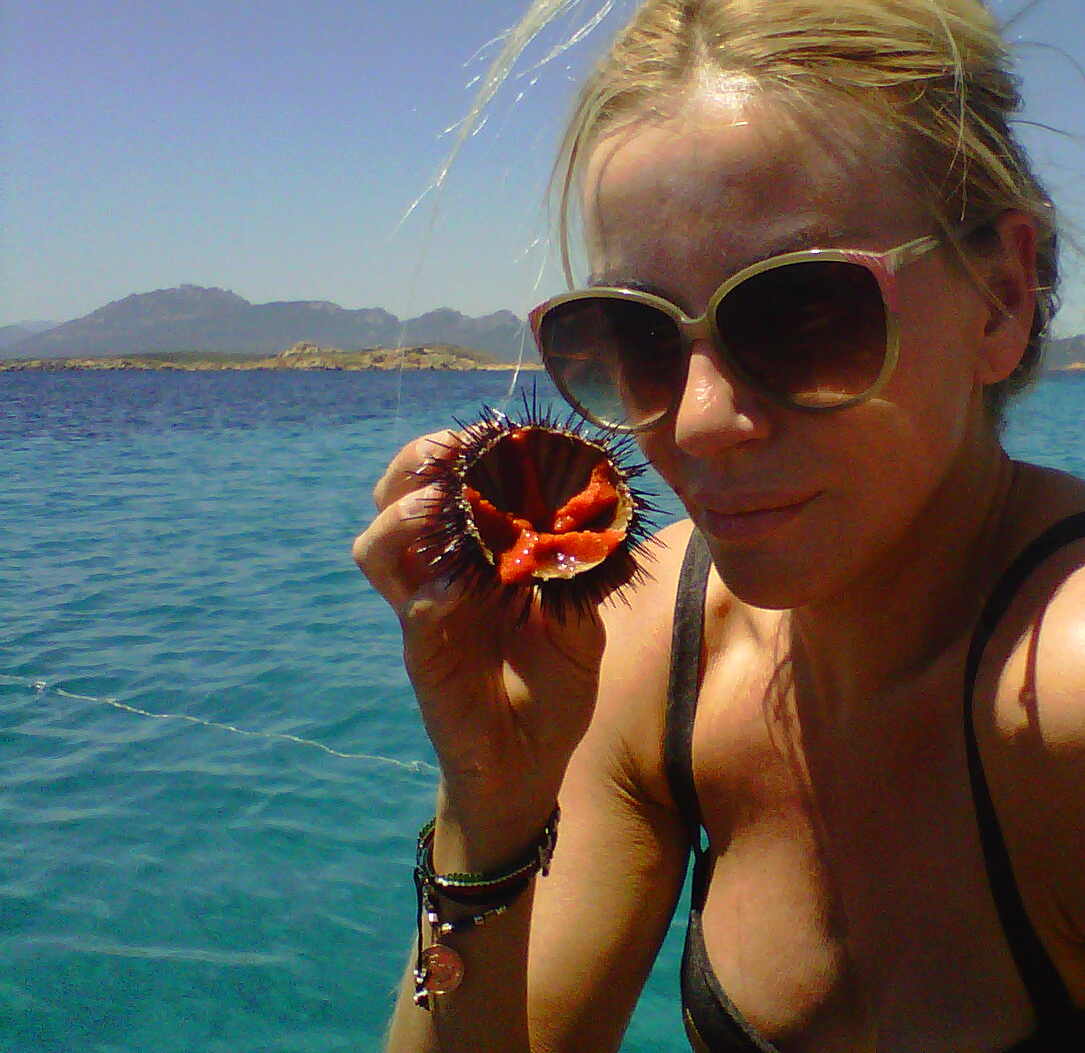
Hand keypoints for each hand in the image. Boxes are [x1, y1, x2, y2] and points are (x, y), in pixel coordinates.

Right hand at [353, 430, 605, 866]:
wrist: (532, 767)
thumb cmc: (552, 688)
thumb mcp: (581, 622)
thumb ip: (579, 574)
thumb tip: (596, 520)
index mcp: (477, 557)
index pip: (446, 485)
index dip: (461, 450)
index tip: (495, 429)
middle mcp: (440, 576)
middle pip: (393, 498)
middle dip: (417, 462)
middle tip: (454, 448)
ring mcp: (425, 613)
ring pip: (377, 545)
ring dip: (404, 513)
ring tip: (439, 501)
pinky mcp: (424, 655)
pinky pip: (413, 607)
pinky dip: (432, 583)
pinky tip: (463, 578)